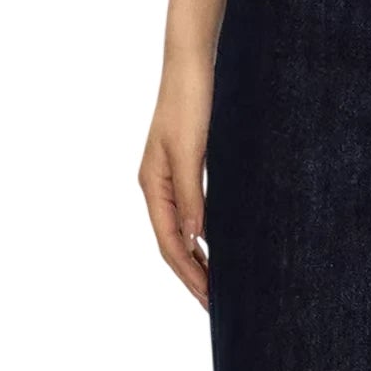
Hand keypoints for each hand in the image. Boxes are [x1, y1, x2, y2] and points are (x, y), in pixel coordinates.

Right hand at [138, 55, 212, 307]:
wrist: (192, 65)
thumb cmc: (190, 103)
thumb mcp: (190, 152)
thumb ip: (192, 196)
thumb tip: (196, 238)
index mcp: (154, 185)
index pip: (169, 244)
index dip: (189, 275)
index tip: (209, 300)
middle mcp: (158, 186)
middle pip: (172, 244)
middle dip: (192, 276)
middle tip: (215, 306)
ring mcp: (169, 179)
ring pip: (180, 232)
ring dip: (197, 261)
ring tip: (216, 287)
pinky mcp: (185, 169)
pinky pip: (190, 214)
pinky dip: (201, 238)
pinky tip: (215, 249)